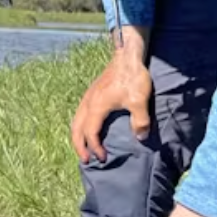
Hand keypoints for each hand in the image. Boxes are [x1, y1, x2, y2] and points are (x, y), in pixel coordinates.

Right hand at [71, 46, 152, 162]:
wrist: (127, 56)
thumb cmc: (132, 77)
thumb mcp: (139, 101)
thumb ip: (140, 121)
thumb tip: (140, 138)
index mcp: (96, 107)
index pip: (90, 133)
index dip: (95, 148)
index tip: (104, 158)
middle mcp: (88, 103)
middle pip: (76, 129)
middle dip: (79, 146)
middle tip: (85, 160)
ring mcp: (88, 97)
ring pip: (76, 121)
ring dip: (78, 137)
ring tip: (83, 148)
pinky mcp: (92, 94)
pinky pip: (80, 114)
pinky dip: (80, 126)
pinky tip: (88, 128)